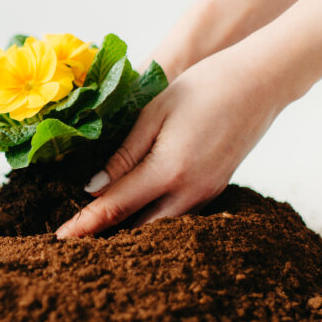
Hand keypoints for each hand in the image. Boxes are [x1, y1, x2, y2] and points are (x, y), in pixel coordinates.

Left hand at [55, 50, 285, 237]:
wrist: (261, 82)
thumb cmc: (203, 87)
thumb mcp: (154, 113)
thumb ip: (123, 154)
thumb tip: (93, 186)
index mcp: (168, 171)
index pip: (115, 207)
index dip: (85, 225)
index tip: (60, 239)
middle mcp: (189, 191)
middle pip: (137, 229)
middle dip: (105, 236)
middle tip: (75, 238)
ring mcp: (206, 193)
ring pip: (160, 226)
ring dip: (130, 229)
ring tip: (100, 231)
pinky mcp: (216, 189)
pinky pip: (178, 215)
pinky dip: (153, 219)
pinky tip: (136, 212)